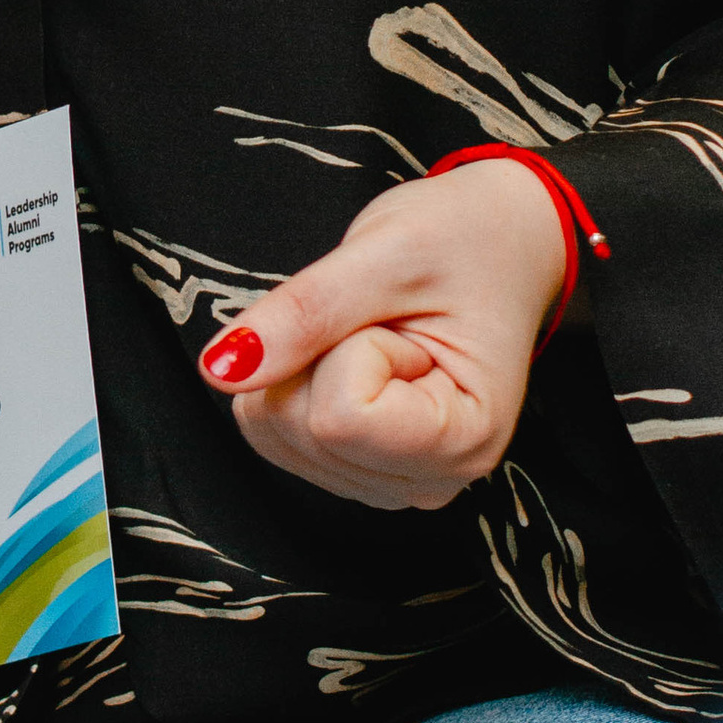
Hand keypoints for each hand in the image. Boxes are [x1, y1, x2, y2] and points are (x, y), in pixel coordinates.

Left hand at [196, 159, 563, 511]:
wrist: (501, 241)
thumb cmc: (467, 240)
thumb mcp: (390, 253)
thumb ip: (306, 312)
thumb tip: (220, 368)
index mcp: (464, 439)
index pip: (337, 419)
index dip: (346, 346)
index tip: (402, 320)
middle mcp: (430, 482)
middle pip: (298, 429)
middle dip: (318, 353)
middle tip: (386, 320)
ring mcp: (391, 481)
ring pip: (275, 432)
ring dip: (304, 364)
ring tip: (379, 333)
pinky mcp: (356, 469)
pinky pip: (272, 430)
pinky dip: (293, 377)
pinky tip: (355, 354)